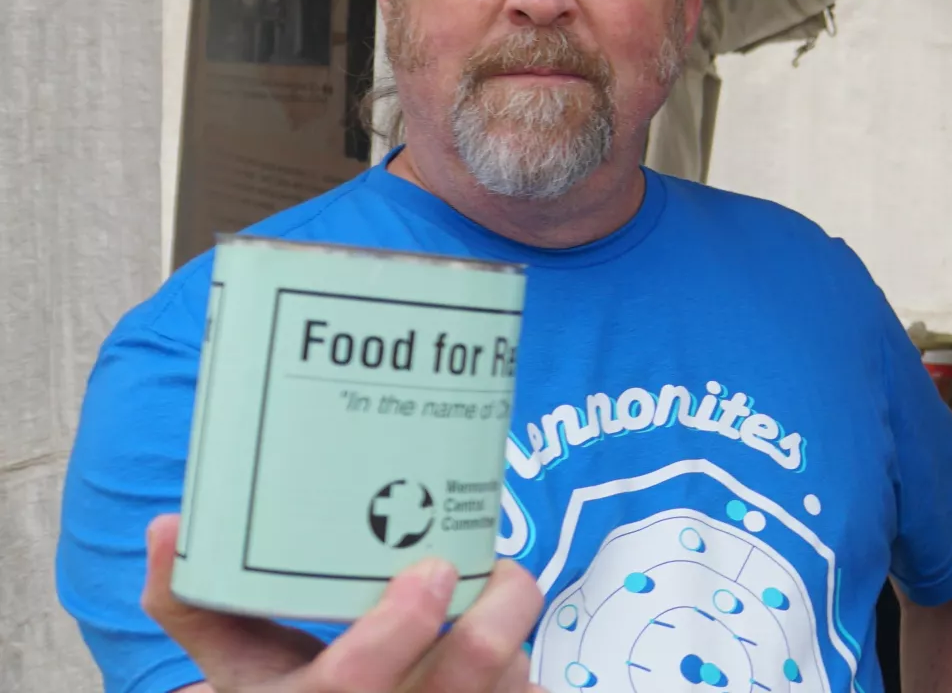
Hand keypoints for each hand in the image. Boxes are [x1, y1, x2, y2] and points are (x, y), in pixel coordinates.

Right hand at [142, 515, 547, 692]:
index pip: (350, 685)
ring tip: (501, 591)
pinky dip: (529, 669)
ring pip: (504, 684)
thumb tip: (170, 525)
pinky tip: (510, 641)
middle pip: (462, 678)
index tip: (431, 570)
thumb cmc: (287, 689)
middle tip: (502, 568)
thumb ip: (194, 601)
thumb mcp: (235, 661)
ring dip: (514, 634)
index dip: (395, 631)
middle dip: (496, 619)